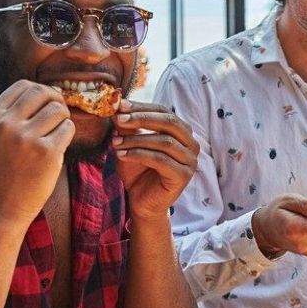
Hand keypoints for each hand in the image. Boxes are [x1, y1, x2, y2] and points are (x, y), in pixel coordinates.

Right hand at [0, 80, 73, 226]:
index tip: (47, 103)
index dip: (41, 91)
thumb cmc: (3, 168)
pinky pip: (68, 128)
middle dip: (57, 99)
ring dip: (64, 119)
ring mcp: (26, 137)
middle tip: (59, 114)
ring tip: (56, 133)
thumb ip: (13, 112)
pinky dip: (68, 134)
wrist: (1, 205)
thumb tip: (47, 91)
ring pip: (58, 109)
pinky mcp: (47, 152)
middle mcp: (7, 123)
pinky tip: (58, 147)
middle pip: (43, 92)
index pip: (24, 85)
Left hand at [112, 99, 198, 220]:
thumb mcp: (130, 143)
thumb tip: (118, 106)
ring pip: (164, 141)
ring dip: (136, 139)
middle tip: (119, 119)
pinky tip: (121, 154)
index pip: (165, 111)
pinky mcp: (183, 176)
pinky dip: (139, 154)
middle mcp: (191, 144)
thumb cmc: (138, 171)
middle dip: (142, 118)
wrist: (141, 201)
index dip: (143, 107)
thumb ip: (128, 126)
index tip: (120, 105)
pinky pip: (161, 160)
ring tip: (115, 142)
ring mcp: (190, 161)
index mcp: (182, 132)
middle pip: (170, 122)